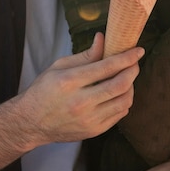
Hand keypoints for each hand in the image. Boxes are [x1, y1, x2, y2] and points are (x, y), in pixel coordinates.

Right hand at [19, 33, 143, 146]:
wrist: (31, 122)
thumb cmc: (44, 89)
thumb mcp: (59, 66)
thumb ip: (85, 55)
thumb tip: (103, 39)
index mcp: (70, 82)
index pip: (107, 67)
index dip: (126, 57)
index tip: (138, 50)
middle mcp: (81, 102)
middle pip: (119, 85)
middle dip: (133, 70)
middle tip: (135, 62)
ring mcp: (88, 120)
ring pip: (123, 101)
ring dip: (131, 86)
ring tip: (127, 77)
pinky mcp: (93, 131)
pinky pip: (119, 115)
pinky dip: (124, 101)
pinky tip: (119, 93)